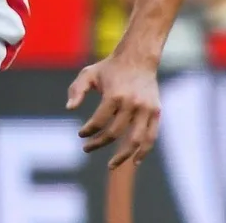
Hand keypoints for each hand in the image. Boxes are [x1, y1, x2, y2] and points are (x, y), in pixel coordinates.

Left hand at [68, 52, 161, 167]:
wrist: (137, 59)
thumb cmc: (109, 68)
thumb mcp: (88, 74)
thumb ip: (76, 90)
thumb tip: (69, 108)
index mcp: (114, 95)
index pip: (99, 122)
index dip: (88, 131)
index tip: (81, 135)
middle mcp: (132, 104)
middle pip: (115, 133)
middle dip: (99, 144)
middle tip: (86, 149)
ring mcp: (147, 109)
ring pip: (136, 140)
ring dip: (124, 156)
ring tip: (111, 165)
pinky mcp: (156, 112)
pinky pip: (151, 136)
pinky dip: (144, 150)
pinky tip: (135, 161)